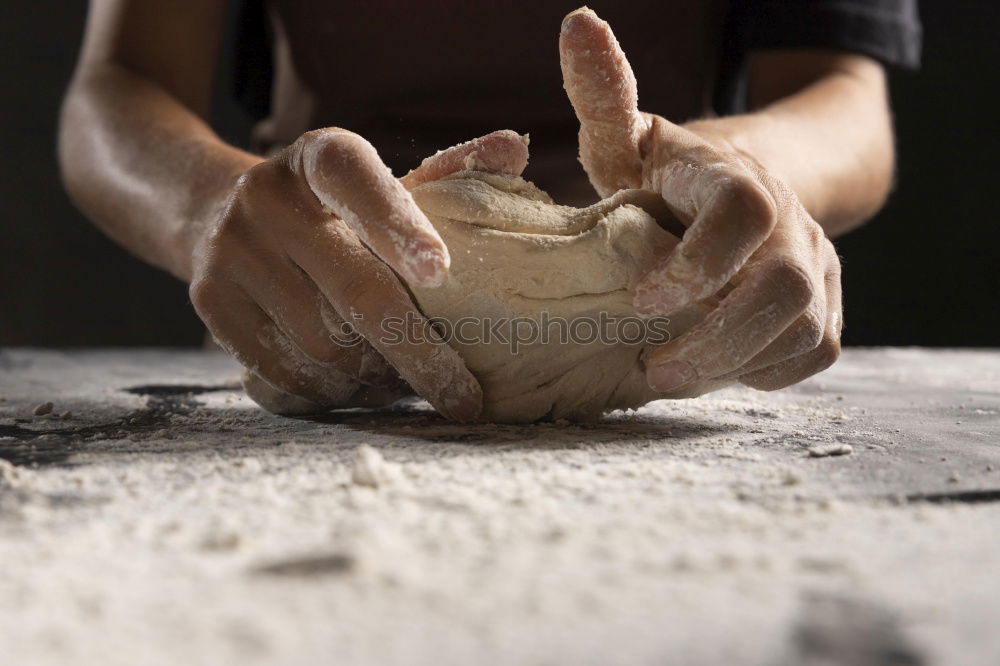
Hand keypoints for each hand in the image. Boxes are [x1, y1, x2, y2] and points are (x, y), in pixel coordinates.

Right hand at [189, 129, 528, 418]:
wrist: (220, 213)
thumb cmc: (332, 208)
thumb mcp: (380, 181)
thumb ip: (448, 172)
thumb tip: (516, 147)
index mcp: (319, 158)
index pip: (359, 184)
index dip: (399, 226)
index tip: (440, 272)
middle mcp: (267, 197)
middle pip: (354, 289)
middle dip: (418, 353)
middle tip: (463, 396)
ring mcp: (232, 251)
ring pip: (323, 345)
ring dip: (377, 379)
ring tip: (410, 385)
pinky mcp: (211, 302)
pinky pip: (287, 371)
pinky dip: (335, 391)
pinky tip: (363, 386)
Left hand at [559, 8, 841, 394]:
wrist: (741, 195)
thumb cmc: (667, 175)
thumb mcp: (631, 139)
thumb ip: (605, 97)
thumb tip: (577, 23)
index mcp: (735, 176)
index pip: (742, 210)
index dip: (696, 262)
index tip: (640, 300)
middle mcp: (789, 218)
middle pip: (784, 286)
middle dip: (716, 338)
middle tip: (656, 369)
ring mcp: (817, 261)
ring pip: (806, 327)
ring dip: (737, 362)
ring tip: (672, 375)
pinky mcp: (827, 302)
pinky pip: (818, 350)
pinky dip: (769, 370)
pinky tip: (721, 369)